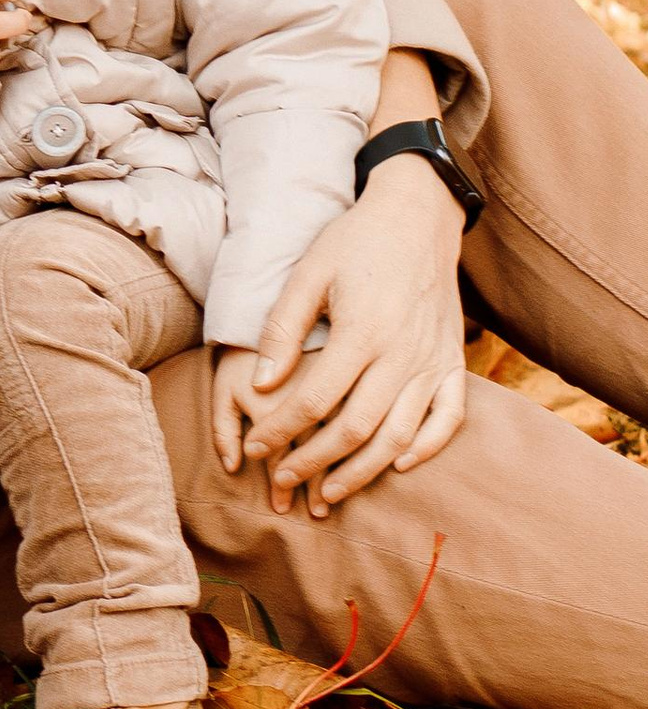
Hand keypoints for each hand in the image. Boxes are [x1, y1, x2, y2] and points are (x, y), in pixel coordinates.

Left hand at [218, 159, 469, 515]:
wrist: (418, 216)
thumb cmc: (355, 242)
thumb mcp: (308, 272)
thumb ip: (282, 329)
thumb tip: (259, 385)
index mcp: (362, 331)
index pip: (314, 400)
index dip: (281, 431)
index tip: (254, 450)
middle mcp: (402, 353)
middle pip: (357, 429)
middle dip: (315, 463)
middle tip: (283, 480)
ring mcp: (433, 360)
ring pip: (400, 436)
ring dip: (363, 471)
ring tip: (329, 492)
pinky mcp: (454, 361)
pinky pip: (448, 418)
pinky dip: (426, 448)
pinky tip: (397, 465)